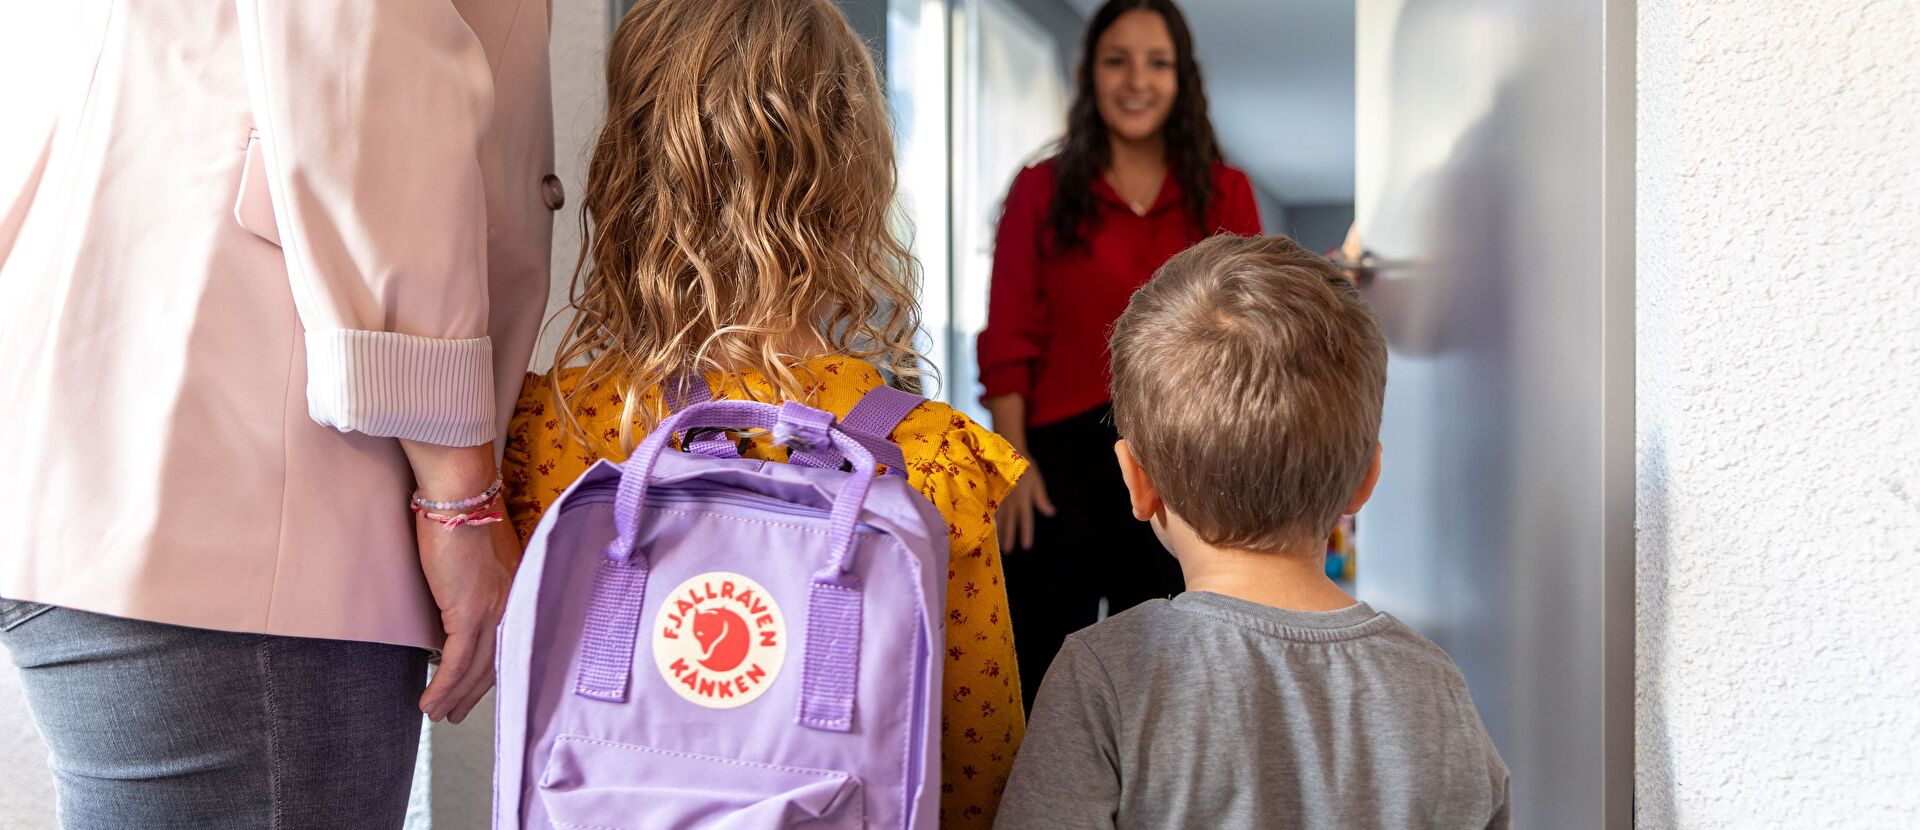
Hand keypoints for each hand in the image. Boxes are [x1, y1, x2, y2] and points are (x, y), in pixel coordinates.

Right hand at [415, 516, 514, 723]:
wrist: (460, 494)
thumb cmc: (463, 510)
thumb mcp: (478, 551)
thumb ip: (478, 577)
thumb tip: (461, 593)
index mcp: (518, 588)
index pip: (509, 639)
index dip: (493, 668)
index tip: (477, 687)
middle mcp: (513, 602)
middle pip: (496, 661)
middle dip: (474, 693)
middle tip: (456, 712)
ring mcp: (494, 609)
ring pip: (477, 668)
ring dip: (456, 697)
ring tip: (438, 714)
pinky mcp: (469, 611)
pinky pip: (457, 661)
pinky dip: (443, 687)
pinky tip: (430, 702)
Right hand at [997, 461, 1055, 551]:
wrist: (1008, 452)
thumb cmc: (1027, 467)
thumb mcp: (1038, 482)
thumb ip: (1042, 499)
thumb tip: (1051, 513)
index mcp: (1024, 500)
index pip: (1025, 521)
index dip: (1026, 534)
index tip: (1025, 547)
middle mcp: (1012, 503)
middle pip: (1011, 523)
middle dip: (1009, 537)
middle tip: (1008, 551)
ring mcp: (1001, 499)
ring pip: (1000, 519)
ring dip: (1000, 532)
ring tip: (999, 544)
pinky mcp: (993, 495)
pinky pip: (993, 511)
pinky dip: (991, 521)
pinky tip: (988, 528)